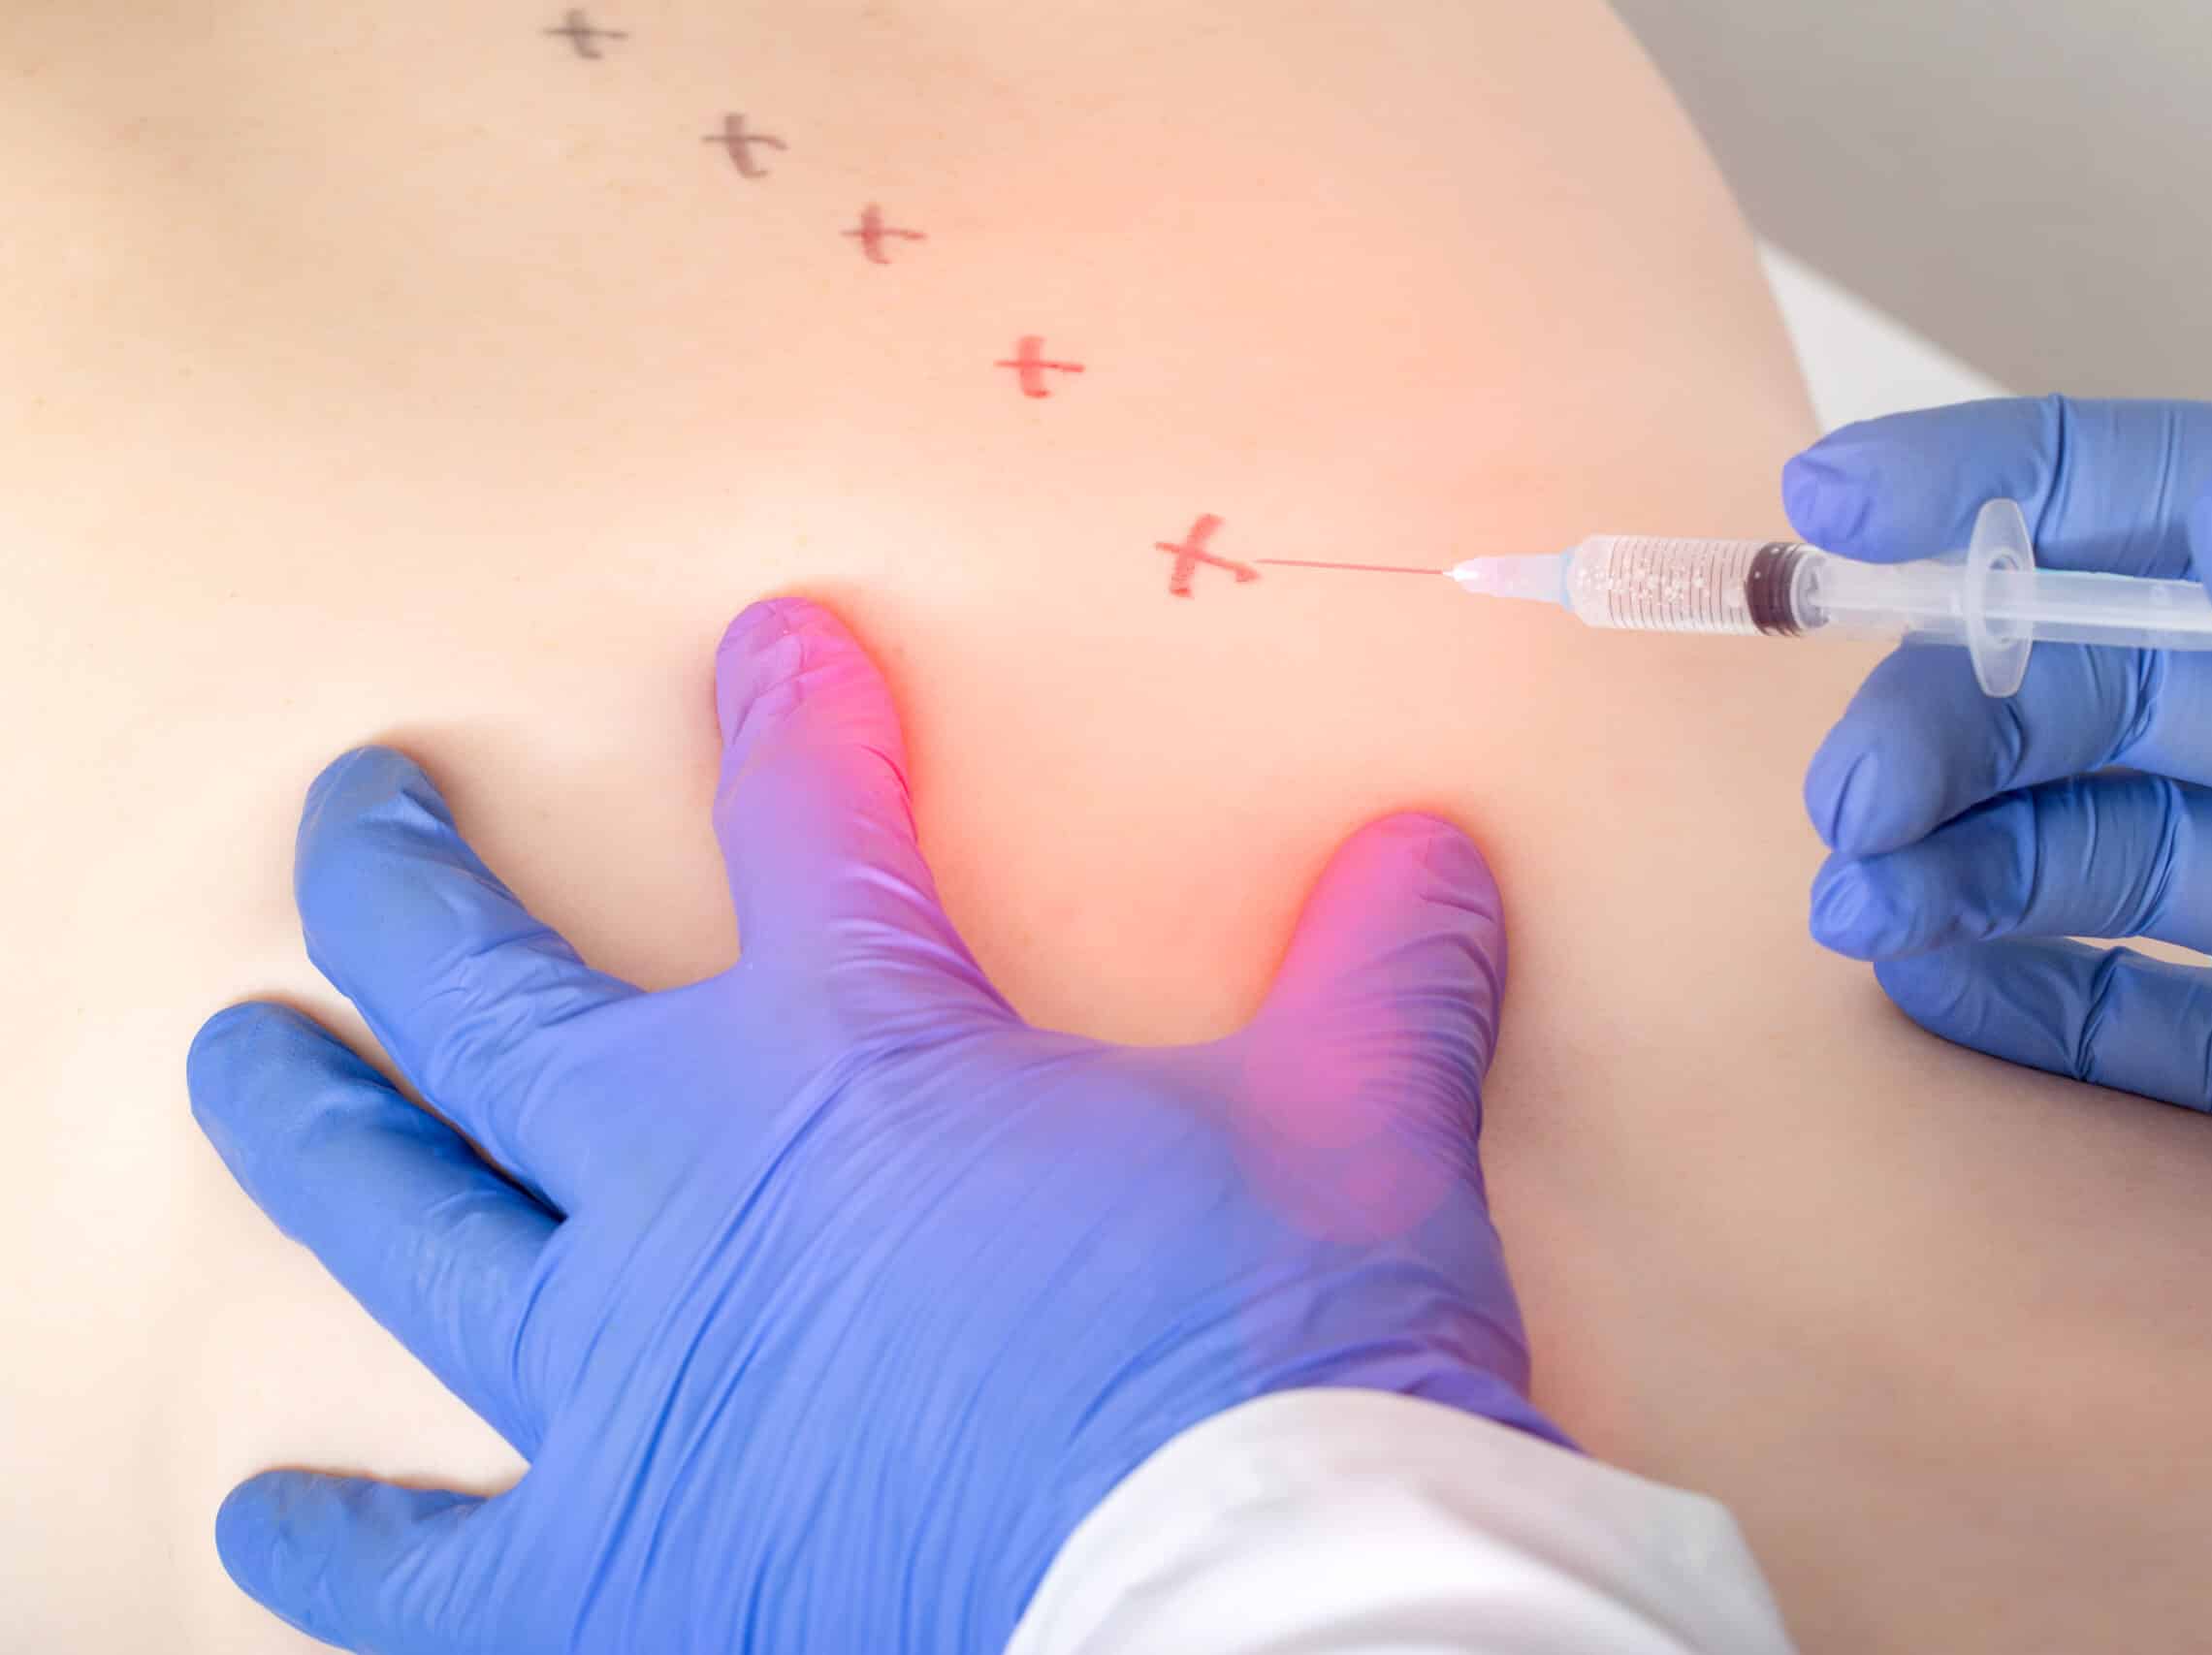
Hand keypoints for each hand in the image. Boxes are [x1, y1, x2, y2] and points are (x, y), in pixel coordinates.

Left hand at [189, 596, 1557, 1652]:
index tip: (769, 646)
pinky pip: (436, 1573)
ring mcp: (632, 1380)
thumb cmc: (1279, 1344)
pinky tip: (282, 1523)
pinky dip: (354, 1550)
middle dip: (413, 883)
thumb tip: (1434, 851)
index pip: (811, 818)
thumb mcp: (1361, 1121)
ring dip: (315, 1130)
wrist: (1246, 1599)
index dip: (793, 717)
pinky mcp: (624, 1574)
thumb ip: (1381, 970)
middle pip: (493, 997)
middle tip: (362, 808)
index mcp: (859, 1053)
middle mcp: (693, 1189)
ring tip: (247, 1057)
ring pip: (408, 1223)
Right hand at [1790, 397, 2211, 1241]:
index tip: (1829, 510)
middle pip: (2080, 691)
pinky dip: (2015, 1004)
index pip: (2165, 503)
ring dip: (1945, 870)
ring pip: (2077, 855)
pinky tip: (1929, 991)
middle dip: (1936, 727)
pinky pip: (2129, 1016)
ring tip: (1862, 918)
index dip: (1989, 489)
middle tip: (1848, 804)